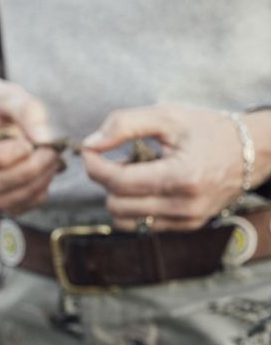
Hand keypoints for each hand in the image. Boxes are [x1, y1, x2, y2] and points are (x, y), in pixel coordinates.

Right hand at [0, 81, 57, 214]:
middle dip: (28, 170)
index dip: (5, 156)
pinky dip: (35, 197)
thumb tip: (45, 139)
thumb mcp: (5, 94)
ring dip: (33, 186)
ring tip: (52, 163)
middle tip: (51, 152)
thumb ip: (26, 110)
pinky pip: (13, 208)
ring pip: (2, 201)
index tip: (28, 143)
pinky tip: (46, 175)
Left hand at [82, 104, 270, 230]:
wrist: (253, 151)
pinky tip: (146, 184)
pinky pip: (141, 225)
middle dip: (106, 179)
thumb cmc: (208, 130)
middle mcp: (184, 206)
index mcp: (181, 177)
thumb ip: (123, 125)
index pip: (117, 182)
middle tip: (117, 157)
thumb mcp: (167, 116)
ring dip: (118, 196)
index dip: (93, 165)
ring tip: (133, 171)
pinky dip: (133, 206)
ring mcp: (187, 221)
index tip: (90, 149)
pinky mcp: (186, 228)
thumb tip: (90, 144)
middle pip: (116, 204)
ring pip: (124, 220)